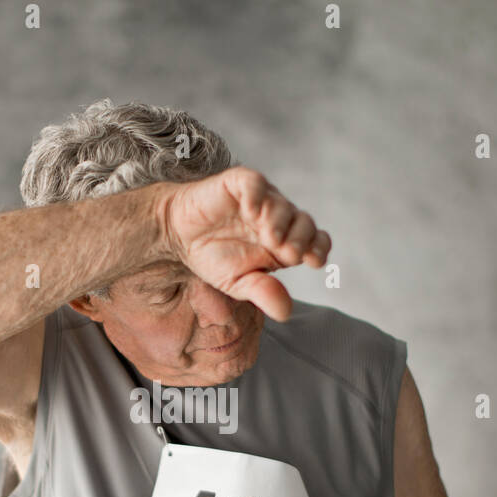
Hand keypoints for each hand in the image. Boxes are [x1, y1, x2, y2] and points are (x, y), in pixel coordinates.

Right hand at [157, 166, 330, 321]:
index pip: (315, 241)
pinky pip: (255, 184)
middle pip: (305, 223)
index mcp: (284, 243)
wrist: (179, 236)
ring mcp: (261, 199)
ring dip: (279, 221)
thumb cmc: (214, 258)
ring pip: (282, 205)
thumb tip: (286, 313)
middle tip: (289, 253)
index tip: (313, 261)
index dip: (317, 248)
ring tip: (268, 237)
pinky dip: (256, 196)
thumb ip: (262, 292)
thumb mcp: (238, 282)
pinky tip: (250, 211)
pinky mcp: (240, 183)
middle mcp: (279, 219)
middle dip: (301, 238)